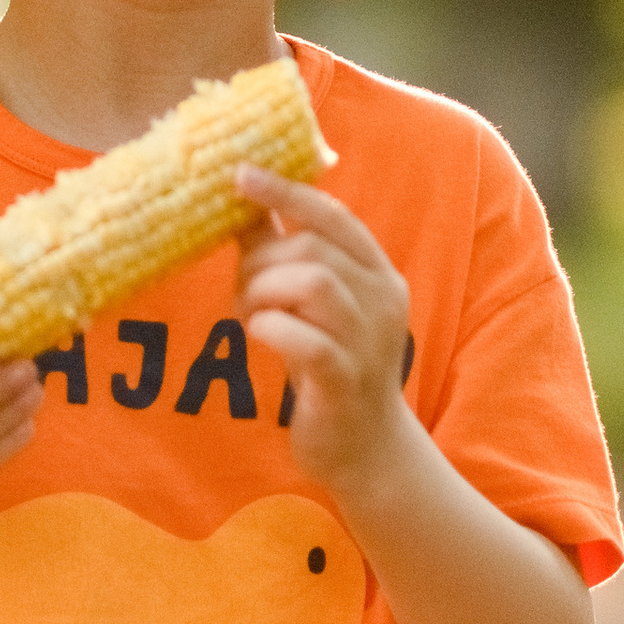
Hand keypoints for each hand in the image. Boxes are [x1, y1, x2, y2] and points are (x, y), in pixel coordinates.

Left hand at [233, 170, 414, 492]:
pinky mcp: (344, 382)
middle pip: (314, 248)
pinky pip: (305, 339)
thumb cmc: (333, 363)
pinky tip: (260, 336)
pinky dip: (270, 328)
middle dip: (263, 259)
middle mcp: (382, 302)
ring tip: (251, 314)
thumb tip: (247, 202)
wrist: (367, 449)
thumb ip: (291, 254)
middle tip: (243, 288)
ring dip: (264, 290)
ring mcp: (368, 342)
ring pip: (313, 282)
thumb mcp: (319, 304)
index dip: (287, 191)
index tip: (241, 174)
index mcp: (379, 274)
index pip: (335, 216)